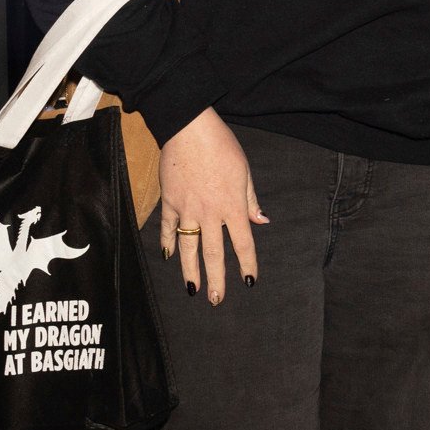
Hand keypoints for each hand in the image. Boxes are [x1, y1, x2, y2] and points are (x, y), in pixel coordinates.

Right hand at [157, 110, 266, 303]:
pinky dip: (169, 244)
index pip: (242, 243)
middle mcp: (209, 213)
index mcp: (232, 206)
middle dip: (217, 279)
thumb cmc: (222, 147)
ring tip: (192, 290)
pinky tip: (170, 258)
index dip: (247, 264)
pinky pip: (168, 229)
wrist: (189, 128)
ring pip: (188, 248)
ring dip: (190, 272)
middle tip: (217, 300)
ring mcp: (186, 209)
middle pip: (213, 254)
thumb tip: (261, 222)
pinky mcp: (169, 202)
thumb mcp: (244, 172)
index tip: (249, 281)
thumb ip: (251, 200)